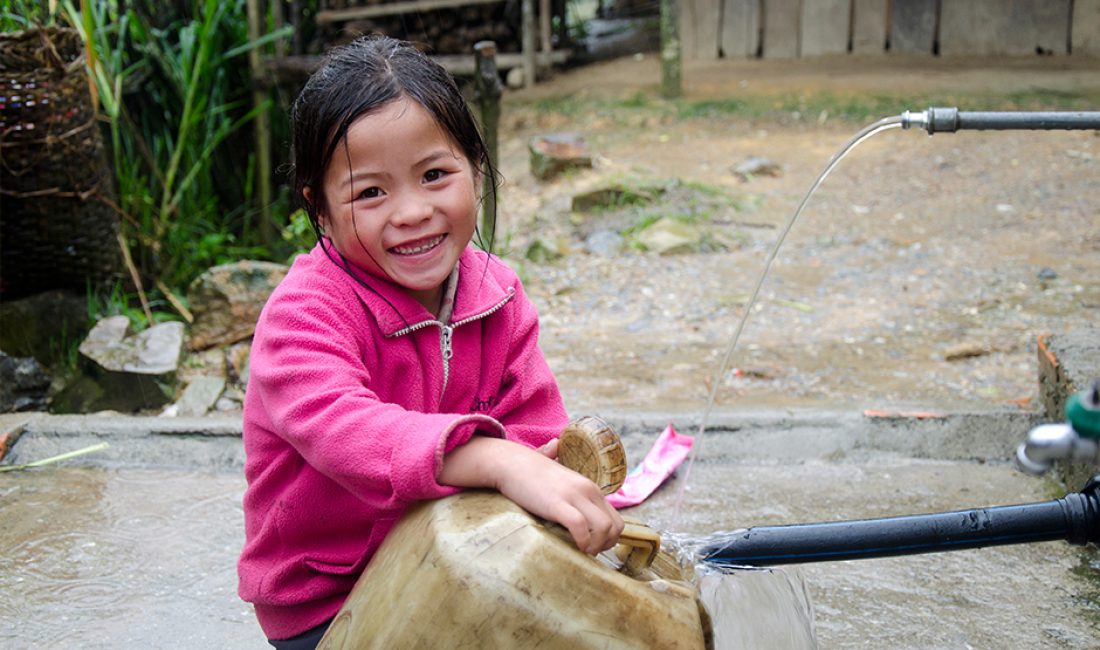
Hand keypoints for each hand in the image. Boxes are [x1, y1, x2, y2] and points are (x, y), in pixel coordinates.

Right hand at [440, 436, 622, 553]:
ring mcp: (574, 496)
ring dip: (596, 547)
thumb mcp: (558, 477)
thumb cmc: (530, 472)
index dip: (609, 540)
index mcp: (590, 488)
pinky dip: (581, 542)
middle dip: (606, 546)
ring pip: (604, 528)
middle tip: (588, 553)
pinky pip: (581, 528)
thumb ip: (565, 478)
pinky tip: (573, 547)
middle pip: (616, 527)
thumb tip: (556, 448)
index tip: (594, 547)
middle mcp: (588, 490)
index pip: (617, 520)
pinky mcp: (558, 504)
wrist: (510, 463)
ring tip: (581, 551)